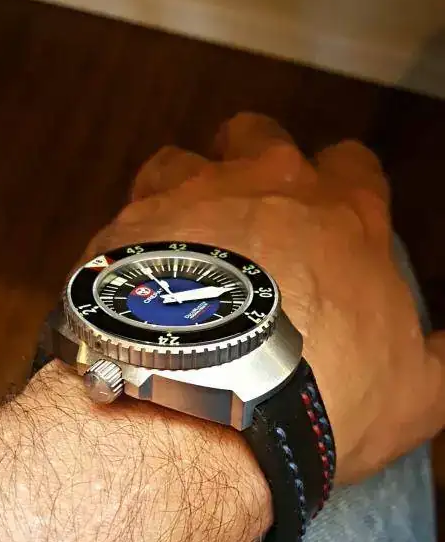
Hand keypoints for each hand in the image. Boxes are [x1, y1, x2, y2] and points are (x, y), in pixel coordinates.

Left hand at [83, 112, 443, 484]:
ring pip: (183, 160)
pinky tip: (137, 283)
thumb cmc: (319, 392)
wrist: (211, 404)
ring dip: (185, 192)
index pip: (352, 164)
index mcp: (342, 216)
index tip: (333, 220)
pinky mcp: (128, 230)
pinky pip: (126, 213)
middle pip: (260, 136)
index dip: (343, 186)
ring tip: (185, 248)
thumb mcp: (414, 394)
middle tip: (249, 217)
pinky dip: (133, 240)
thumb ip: (437, 361)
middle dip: (256, 164)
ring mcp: (189, 199)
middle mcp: (265, 187)